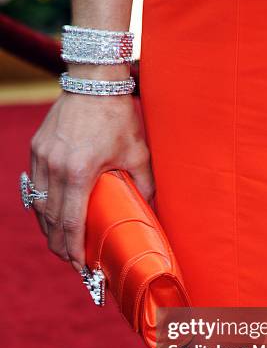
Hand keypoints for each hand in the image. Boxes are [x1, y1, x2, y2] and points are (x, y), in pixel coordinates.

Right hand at [29, 90, 154, 271]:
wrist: (93, 80)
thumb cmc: (118, 116)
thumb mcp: (138, 152)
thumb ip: (144, 185)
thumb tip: (150, 210)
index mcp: (80, 171)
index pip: (70, 222)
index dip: (73, 249)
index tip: (80, 267)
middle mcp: (55, 167)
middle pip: (50, 219)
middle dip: (60, 246)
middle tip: (73, 263)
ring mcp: (42, 157)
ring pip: (38, 204)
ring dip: (49, 229)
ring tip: (62, 245)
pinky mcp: (37, 148)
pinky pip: (35, 185)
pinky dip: (42, 205)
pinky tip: (52, 216)